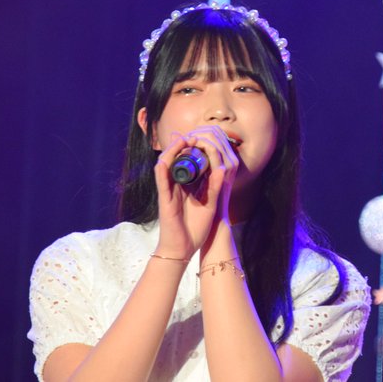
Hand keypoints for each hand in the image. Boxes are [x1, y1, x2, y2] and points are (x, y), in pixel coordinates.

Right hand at [153, 126, 238, 258]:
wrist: (183, 248)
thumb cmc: (195, 228)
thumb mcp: (209, 202)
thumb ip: (214, 186)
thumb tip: (221, 167)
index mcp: (186, 185)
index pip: (188, 161)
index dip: (194, 148)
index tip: (204, 138)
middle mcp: (175, 184)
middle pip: (176, 158)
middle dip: (184, 144)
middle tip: (195, 135)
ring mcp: (168, 190)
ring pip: (166, 163)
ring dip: (174, 149)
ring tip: (185, 139)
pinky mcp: (163, 198)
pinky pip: (161, 177)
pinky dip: (164, 165)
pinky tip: (169, 156)